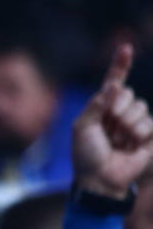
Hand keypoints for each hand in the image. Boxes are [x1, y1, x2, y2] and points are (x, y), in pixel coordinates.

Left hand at [71, 43, 152, 197]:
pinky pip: (150, 123)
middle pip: (128, 94)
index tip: (125, 48)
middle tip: (109, 130)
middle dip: (118, 110)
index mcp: (101, 108)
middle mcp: (118, 112)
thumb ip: (96, 104)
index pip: (113, 82)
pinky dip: (139, 135)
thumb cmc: (86, 156)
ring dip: (128, 125)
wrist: (100, 180)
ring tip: (118, 142)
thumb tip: (113, 85)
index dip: (120, 65)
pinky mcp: (147, 135)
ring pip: (140, 107)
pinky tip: (131, 147)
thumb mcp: (82, 128)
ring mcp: (134, 123)